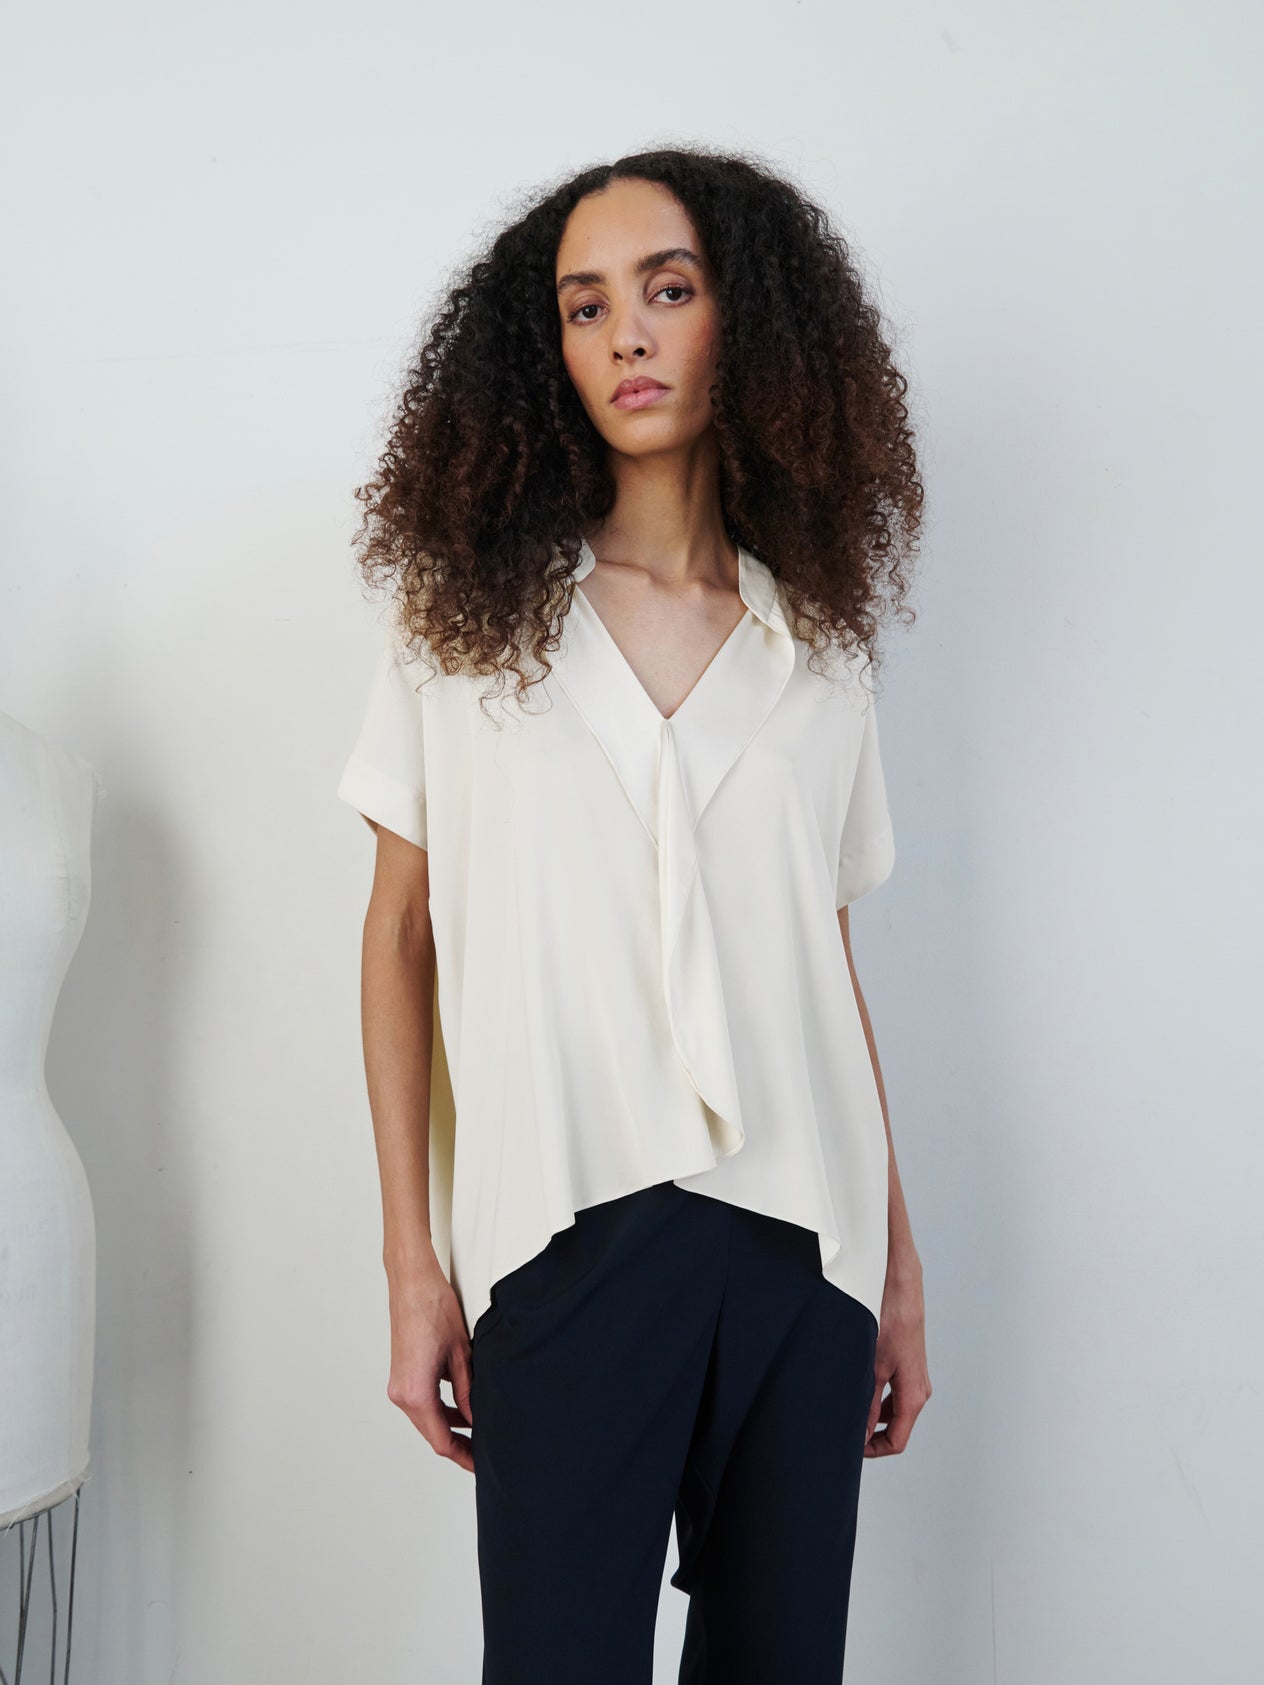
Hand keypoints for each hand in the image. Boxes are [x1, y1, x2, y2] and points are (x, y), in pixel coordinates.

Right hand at [384, 1263, 475, 1474]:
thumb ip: (468, 1392)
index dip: (463, 1456)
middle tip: (484, 1451)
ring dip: (450, 1426)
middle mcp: (402, 1393)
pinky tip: (462, 1407)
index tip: (481, 1465)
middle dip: (458, 1444)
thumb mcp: (461, 1355)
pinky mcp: (401, 1374)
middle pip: (432, 1432)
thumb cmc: (434, 1308)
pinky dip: (441, 1409)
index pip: (441, 1440)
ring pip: (427, 1418)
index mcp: (416, 1393)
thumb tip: (476, 1420)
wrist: (411, 1281)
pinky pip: (422, 1402)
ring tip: (479, 1429)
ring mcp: (399, 1384)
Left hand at [865, 1254, 930, 1456]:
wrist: (901, 1286)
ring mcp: (915, 1377)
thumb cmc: (891, 1320)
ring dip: (873, 1414)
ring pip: (894, 1410)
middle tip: (843, 1429)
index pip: (897, 1441)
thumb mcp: (873, 1366)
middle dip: (871, 1433)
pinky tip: (857, 1387)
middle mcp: (919, 1390)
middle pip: (896, 1427)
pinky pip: (894, 1392)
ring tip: (846, 1408)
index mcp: (914, 1396)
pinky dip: (877, 1397)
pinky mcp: (908, 1365)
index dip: (873, 1450)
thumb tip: (860, 1433)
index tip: (850, 1448)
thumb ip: (868, 1403)